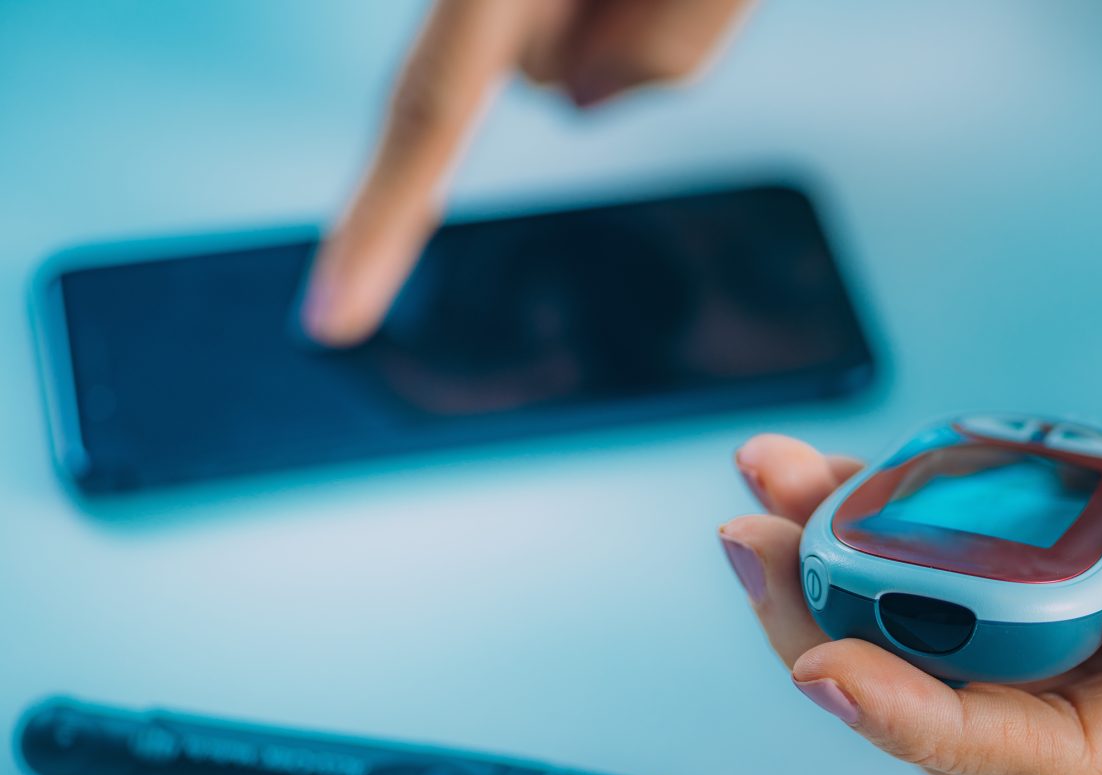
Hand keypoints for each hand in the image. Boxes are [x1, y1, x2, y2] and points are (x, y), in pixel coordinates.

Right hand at [303, 0, 750, 345]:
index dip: (377, 223)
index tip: (329, 319)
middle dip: (605, 44)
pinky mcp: (530, 3)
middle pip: (534, 77)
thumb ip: (675, 46)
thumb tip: (573, 99)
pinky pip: (573, 27)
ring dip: (619, 16)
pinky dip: (613, 1)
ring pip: (562, 58)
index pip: (429, 112)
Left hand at [719, 321, 1101, 774]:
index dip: (937, 723)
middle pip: (982, 683)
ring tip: (774, 486)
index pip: (1062, 750)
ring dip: (871, 549)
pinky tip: (864, 463)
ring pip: (983, 599)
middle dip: (853, 628)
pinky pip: (1022, 519)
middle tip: (758, 551)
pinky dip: (943, 494)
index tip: (831, 674)